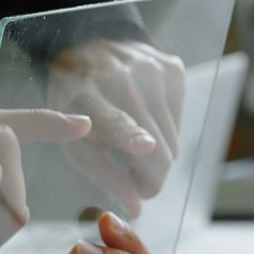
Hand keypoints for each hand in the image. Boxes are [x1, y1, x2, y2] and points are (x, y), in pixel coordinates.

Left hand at [49, 40, 185, 216]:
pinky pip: (179, 123)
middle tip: (137, 182)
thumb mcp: (74, 142)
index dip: (131, 136)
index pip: (114, 120)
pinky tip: (144, 117)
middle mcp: (122, 79)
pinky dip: (164, 131)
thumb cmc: (77, 104)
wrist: (90, 45)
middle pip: (156, 148)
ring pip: (173, 142)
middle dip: (151, 178)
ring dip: (156, 155)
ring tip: (133, 142)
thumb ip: (103, 175)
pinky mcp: (173, 69)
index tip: (145, 146)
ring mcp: (152, 71)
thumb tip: (137, 208)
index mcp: (87, 97)